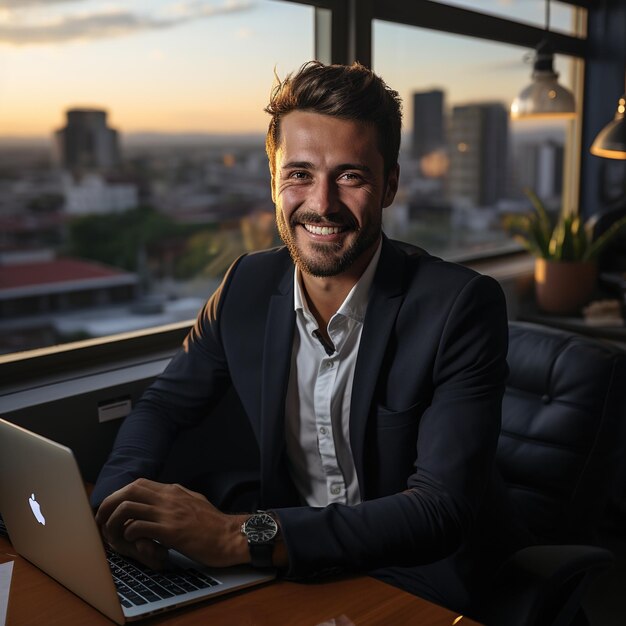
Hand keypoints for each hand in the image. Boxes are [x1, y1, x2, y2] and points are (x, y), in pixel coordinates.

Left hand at [95, 478, 247, 568]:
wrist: (231, 536)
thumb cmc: (215, 525)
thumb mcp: (195, 502)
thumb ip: (177, 499)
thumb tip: (162, 500)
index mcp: (174, 490)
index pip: (138, 484)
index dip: (119, 495)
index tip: (111, 509)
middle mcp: (169, 497)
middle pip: (128, 490)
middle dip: (109, 504)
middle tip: (102, 521)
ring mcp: (169, 513)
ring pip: (127, 508)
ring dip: (113, 522)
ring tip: (112, 535)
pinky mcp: (171, 531)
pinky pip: (138, 527)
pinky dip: (128, 535)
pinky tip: (131, 543)